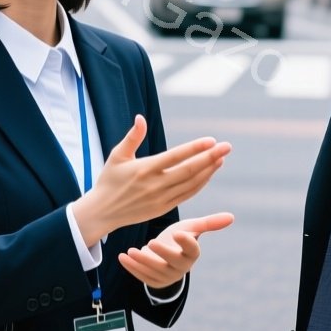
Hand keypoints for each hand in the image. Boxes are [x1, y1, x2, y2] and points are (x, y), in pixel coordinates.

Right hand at [73, 116, 230, 245]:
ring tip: (221, 158)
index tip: (212, 140)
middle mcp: (155, 184)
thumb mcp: (117, 155)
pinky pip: (187, 194)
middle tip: (227, 146)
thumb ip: (132, 137)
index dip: (195, 148)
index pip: (175, 156)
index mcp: (144, 169)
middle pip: (189, 170)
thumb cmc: (109, 180)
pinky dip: (200, 183)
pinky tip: (210, 172)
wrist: (102, 212)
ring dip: (209, 170)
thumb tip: (140, 118)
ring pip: (191, 184)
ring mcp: (161, 198)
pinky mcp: (164, 208)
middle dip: (210, 158)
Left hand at [117, 212, 234, 288]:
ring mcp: (167, 276)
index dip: (187, 243)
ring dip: (142, 262)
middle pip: (173, 262)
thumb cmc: (178, 238)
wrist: (164, 254)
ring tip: (131, 251)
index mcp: (192, 253)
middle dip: (162, 254)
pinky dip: (132, 267)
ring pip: (155, 271)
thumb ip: (208, 223)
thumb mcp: (191, 228)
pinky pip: (142, 276)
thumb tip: (231, 217)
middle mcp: (181, 267)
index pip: (193, 250)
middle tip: (150, 242)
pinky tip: (122, 257)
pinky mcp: (154, 282)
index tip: (179, 233)